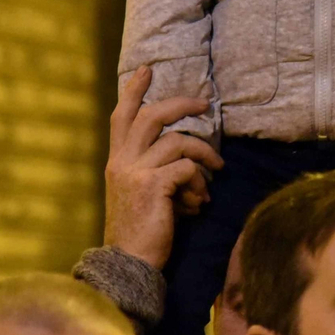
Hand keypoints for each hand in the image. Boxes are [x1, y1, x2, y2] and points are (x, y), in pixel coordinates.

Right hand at [103, 67, 223, 269]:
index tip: (147, 69)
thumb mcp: (144, 196)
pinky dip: (199, 182)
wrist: (129, 265)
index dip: (134, 90)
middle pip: (152, 115)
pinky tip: (200, 202)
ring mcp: (135, 172)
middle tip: (205, 103)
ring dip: (204, 154)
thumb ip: (161, 174)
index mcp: (117, 162)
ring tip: (218, 169)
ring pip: (178, 142)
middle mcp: (121, 162)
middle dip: (181, 104)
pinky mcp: (152, 185)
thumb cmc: (141, 232)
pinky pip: (186, 168)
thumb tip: (193, 167)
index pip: (121, 116)